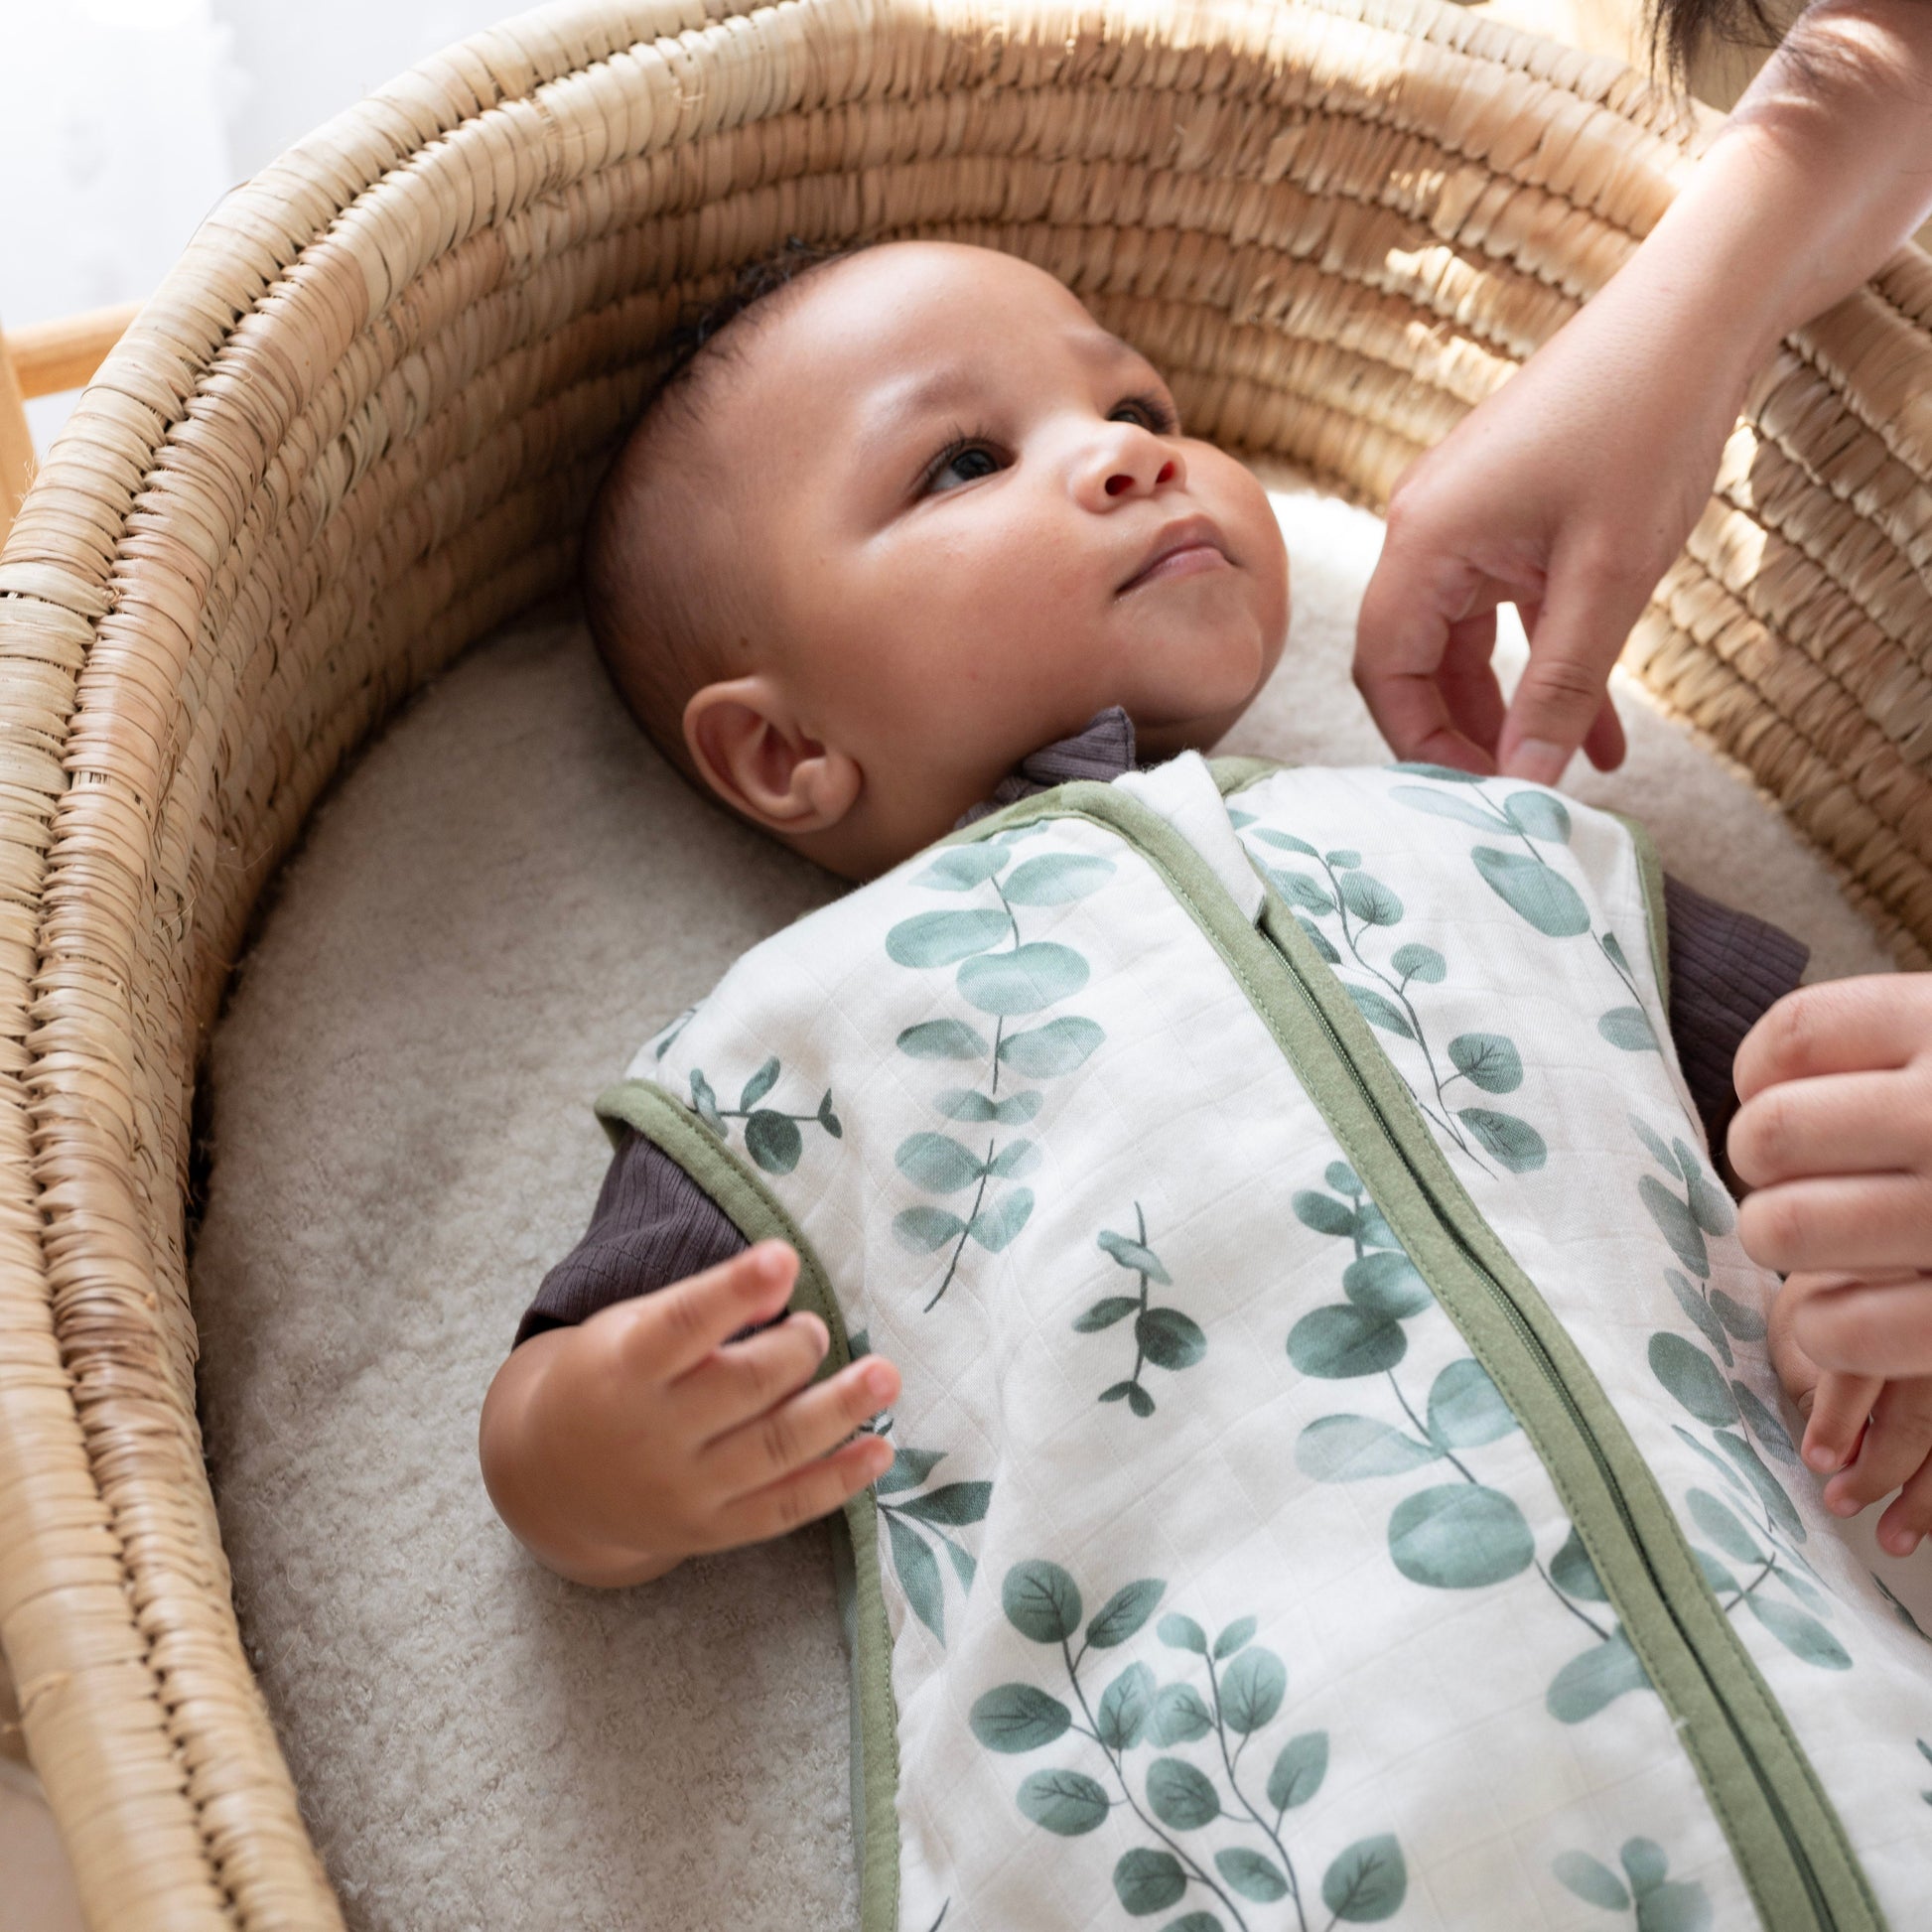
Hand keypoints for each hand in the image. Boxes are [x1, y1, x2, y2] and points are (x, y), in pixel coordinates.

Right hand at [480, 1240, 898, 1585]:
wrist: (554, 1479)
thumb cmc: (610, 1377)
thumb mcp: (633, 1327)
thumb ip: (702, 1307)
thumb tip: (782, 1284)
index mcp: (624, 1368)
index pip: (683, 1324)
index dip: (736, 1290)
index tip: (784, 1257)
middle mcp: (652, 1433)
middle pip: (744, 1386)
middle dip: (797, 1348)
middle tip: (814, 1328)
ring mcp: (684, 1489)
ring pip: (776, 1447)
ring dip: (840, 1409)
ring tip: (884, 1376)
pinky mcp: (712, 1530)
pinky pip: (785, 1508)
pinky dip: (839, 1481)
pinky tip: (880, 1451)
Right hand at [1352, 273, 1737, 784]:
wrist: (1697, 314)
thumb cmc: (1646, 425)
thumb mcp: (1608, 578)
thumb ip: (1560, 688)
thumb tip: (1525, 785)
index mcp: (1423, 540)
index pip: (1386, 673)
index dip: (1424, 745)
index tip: (1487, 796)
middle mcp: (1425, 530)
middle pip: (1417, 664)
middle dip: (1468, 735)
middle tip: (1523, 797)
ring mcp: (1465, 520)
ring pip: (1467, 644)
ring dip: (1516, 708)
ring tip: (1570, 774)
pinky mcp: (1506, 514)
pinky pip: (1507, 610)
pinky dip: (1545, 663)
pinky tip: (1602, 724)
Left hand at [1731, 976, 1931, 1551]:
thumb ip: (1891, 1047)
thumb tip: (1763, 1082)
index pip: (1790, 1038)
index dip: (1760, 1073)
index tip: (1779, 1093)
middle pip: (1769, 1133)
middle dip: (1762, 1164)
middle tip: (1798, 1178)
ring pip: (1784, 1228)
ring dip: (1783, 1243)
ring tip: (1818, 1243)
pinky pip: (1840, 1326)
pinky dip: (1824, 1329)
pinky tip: (1847, 1315)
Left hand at [1767, 1274, 1931, 1554]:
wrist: (1870, 1267)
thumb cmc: (1825, 1301)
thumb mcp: (1803, 1321)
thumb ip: (1817, 1380)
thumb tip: (1845, 1456)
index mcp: (1877, 1286)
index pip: (1863, 1363)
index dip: (1840, 1418)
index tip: (1817, 1462)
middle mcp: (1928, 1315)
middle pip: (1920, 1409)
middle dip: (1880, 1469)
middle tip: (1841, 1504)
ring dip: (1926, 1497)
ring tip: (1893, 1539)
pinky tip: (1930, 1520)